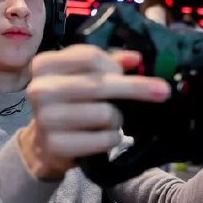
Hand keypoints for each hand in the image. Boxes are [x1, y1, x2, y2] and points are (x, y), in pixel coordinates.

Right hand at [19, 44, 170, 179]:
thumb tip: (136, 59)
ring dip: (117, 119)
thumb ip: (108, 64)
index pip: (89, 57)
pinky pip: (103, 139)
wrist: (44, 143)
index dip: (115, 65)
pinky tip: (105, 137)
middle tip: (163, 91)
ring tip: (110, 121)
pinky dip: (112, 138)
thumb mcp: (82, 77)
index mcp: (44, 65)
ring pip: (105, 114)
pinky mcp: (56, 145)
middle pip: (99, 84)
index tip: (131, 71)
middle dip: (136, 88)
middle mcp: (39, 89)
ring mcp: (45, 119)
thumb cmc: (69, 103)